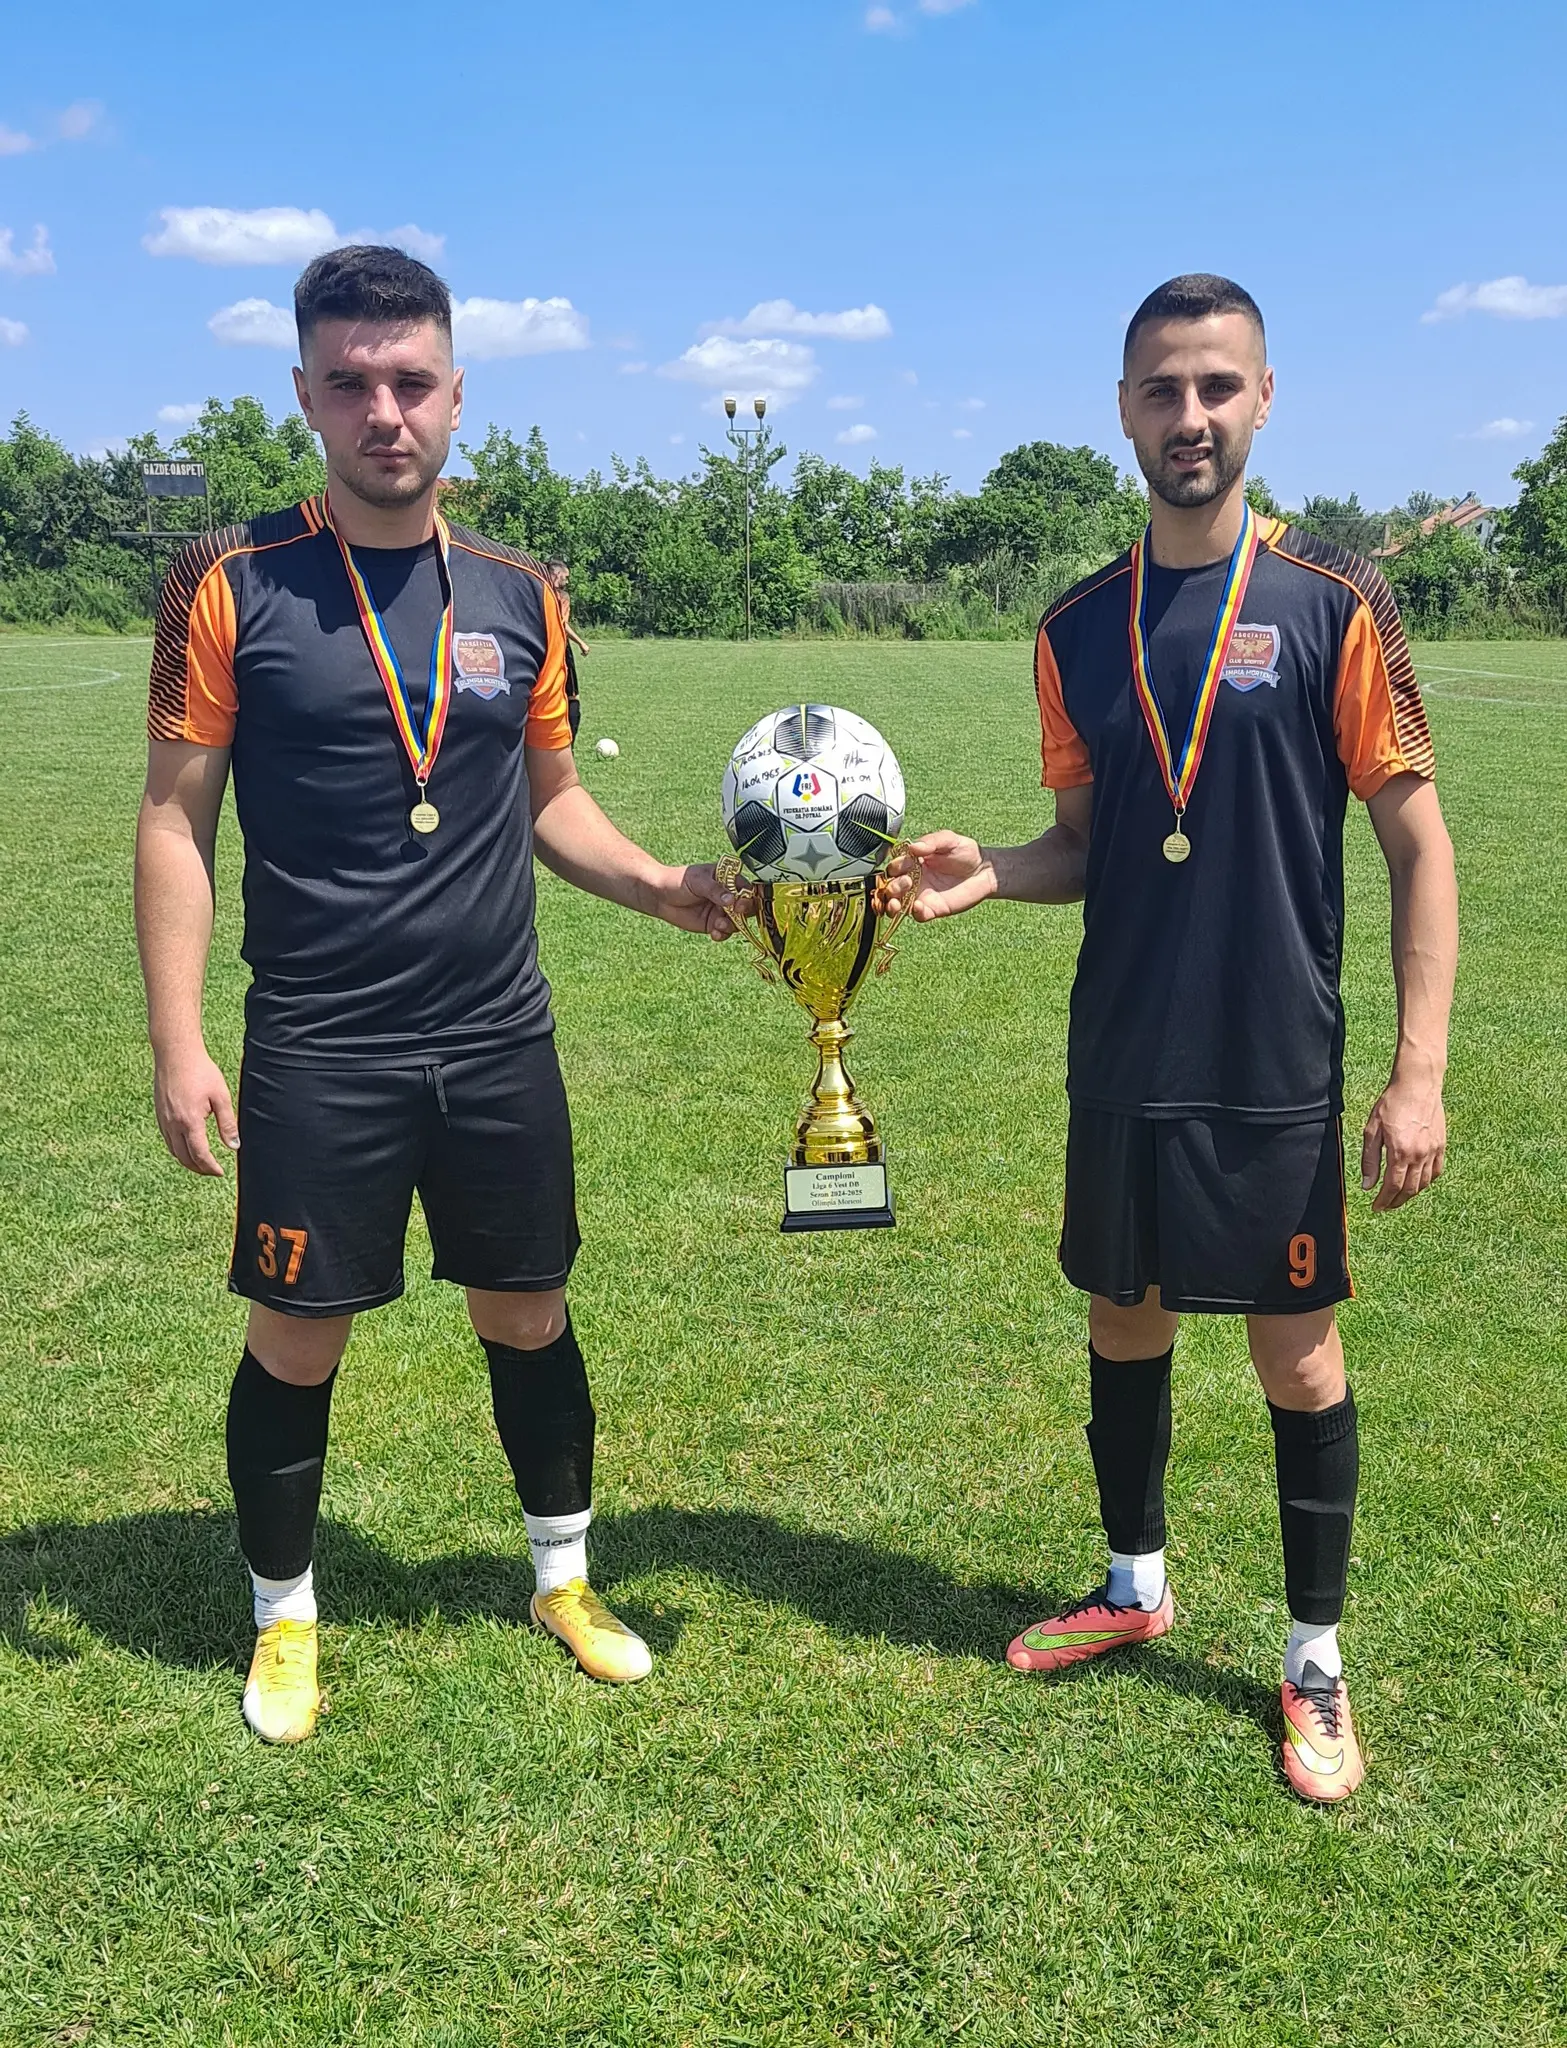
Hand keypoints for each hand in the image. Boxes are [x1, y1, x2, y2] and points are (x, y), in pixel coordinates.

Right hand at [153, 1043, 238, 1175]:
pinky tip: (187, 1148)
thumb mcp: (221, 1097)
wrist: (176, 1054)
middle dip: (200, 1169)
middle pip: (185, 1158)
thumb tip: (234, 1146)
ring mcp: (163, 1120)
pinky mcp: (159, 1115)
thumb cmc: (201, 1071)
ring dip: (188, 1161)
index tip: (220, 1172)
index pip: (200, 1155)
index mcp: (189, 1122)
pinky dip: (178, 1150)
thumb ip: (227, 1124)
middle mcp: (173, 1124)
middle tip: (213, 1171)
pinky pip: (167, 1140)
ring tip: (202, 1164)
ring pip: (174, 1151)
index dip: (211, 1167)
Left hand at [656, 862, 740, 940]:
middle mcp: (729, 895)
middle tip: (734, 914)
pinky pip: (725, 932)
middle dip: (743, 913)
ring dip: (731, 925)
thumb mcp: (697, 880)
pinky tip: (714, 933)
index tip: (739, 903)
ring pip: (738, 921)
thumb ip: (715, 890)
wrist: (660, 897)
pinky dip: (722, 934)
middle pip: (747, 906)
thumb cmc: (678, 881)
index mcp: (728, 879)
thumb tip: (731, 900)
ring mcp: (722, 911)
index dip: (746, 897)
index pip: (745, 888)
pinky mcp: (714, 924)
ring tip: (718, 925)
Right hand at [884, 831, 995, 920]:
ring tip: (895, 904)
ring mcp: (921, 895)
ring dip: (891, 905)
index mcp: (913, 862)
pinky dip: (914, 913)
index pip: (895, 866)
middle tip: (905, 883)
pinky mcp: (932, 909)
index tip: (900, 867)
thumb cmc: (966, 852)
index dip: (894, 867)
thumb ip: (931, 841)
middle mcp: (913, 879)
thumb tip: (913, 847)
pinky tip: (918, 907)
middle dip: (891, 887)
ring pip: (897, 904)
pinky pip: (917, 915)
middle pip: (891, 887)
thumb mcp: (949, 840)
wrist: (985, 870)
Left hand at [1361, 1065, 1445, 1212]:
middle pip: (1409, 1189)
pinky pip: (1436, 1171)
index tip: (1376, 1207)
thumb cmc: (1391, 1104)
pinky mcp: (1441, 1145)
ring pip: (1424, 1183)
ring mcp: (1433, 1151)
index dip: (1384, 1200)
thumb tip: (1368, 1185)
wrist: (1417, 1085)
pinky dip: (1426, 1182)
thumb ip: (1370, 1160)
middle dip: (1396, 1202)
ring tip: (1399, 1197)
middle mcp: (1419, 1155)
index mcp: (1400, 1152)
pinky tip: (1417, 1183)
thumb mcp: (1372, 1130)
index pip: (1392, 1187)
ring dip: (1411, 1194)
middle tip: (1386, 1206)